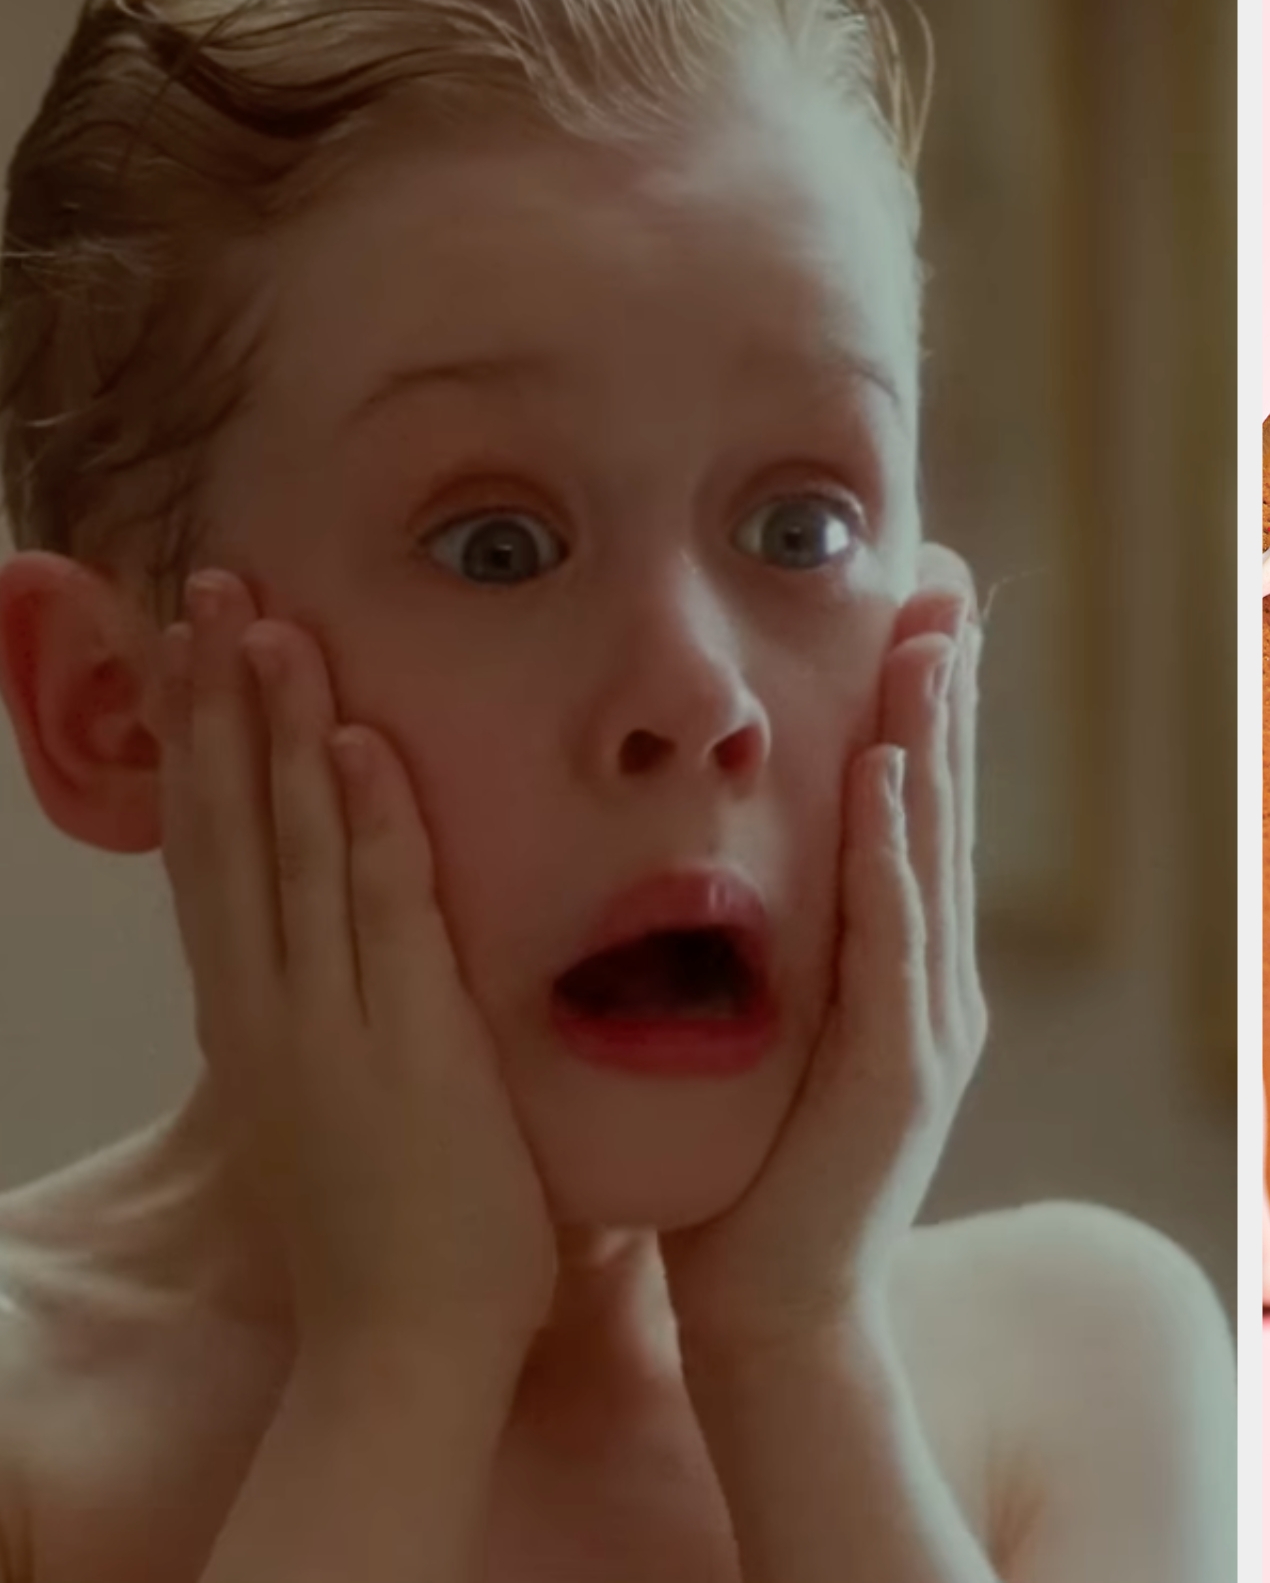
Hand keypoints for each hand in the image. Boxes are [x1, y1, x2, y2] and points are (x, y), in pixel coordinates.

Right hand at [156, 569, 557, 1364]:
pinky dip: (364, 824)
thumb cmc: (395, 1235)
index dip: (201, 746)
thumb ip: (346, 1021)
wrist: (403, 1353)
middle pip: (227, 826)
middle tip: (202, 589)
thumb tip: (359, 952)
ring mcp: (329, 1023)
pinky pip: (382, 912)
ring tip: (262, 620)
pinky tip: (351, 741)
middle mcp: (272, 1006)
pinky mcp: (403, 1046)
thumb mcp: (342, 1104)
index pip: (216, 853)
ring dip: (274, 730)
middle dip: (214, 703)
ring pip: (288, 848)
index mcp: (257, 1017)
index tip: (193, 651)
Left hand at [662, 543, 986, 1355]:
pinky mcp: (898, 1073)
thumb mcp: (766, 1044)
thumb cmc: (751, 1183)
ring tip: (927, 644)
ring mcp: (929, 1028)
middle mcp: (936, 987)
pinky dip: (891, 854)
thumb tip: (726, 880)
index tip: (915, 613)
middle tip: (944, 588)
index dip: (922, 715)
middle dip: (945, 695)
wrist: (776, 1317)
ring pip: (930, 857)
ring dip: (931, 744)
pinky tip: (885, 778)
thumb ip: (775, 965)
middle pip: (940, 814)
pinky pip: (894, 941)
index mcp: (905, 977)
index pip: (912, 818)